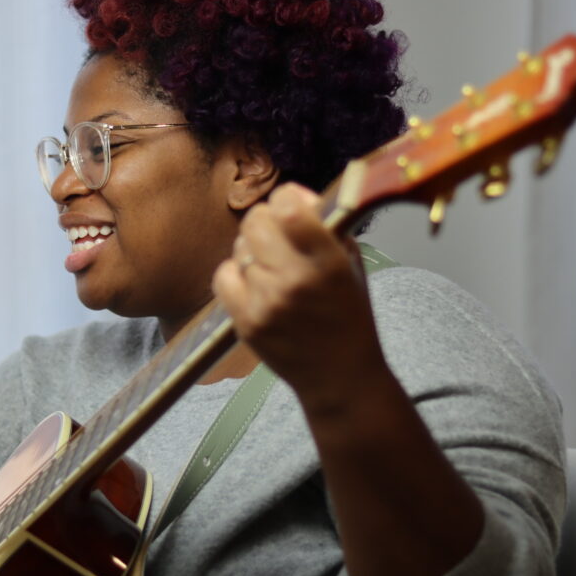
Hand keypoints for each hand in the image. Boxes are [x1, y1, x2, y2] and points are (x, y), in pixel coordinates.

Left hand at [213, 183, 386, 409]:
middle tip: (279, 236)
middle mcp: (294, 281)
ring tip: (274, 269)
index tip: (295, 207)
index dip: (288, 198)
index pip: (288, 205)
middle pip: (255, 221)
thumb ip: (327, 228)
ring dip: (254, 252)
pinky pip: (223, 276)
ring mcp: (266, 303)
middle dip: (267, 221)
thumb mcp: (352, 266)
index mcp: (327, 263)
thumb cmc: (350, 320)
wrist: (340, 378)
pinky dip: (235, 274)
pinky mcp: (245, 322)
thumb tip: (297, 197)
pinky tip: (254, 283)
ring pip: (239, 248)